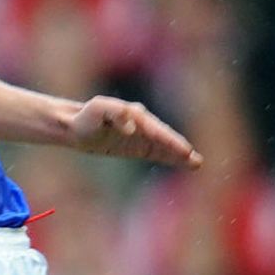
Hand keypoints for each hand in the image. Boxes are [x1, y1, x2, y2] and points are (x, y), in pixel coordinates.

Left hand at [69, 96, 202, 168]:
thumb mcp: (98, 109)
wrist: (77, 127)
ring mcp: (143, 135)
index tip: (182, 150)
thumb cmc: (87, 117)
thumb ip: (114, 112)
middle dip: (179, 147)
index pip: (155, 129)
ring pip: (165, 145)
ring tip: (197, 163)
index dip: (168, 140)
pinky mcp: (140, 146)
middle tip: (194, 159)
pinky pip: (159, 152)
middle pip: (165, 137)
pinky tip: (187, 164)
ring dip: (180, 154)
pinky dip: (172, 158)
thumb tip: (132, 126)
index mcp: (135, 114)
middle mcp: (143, 123)